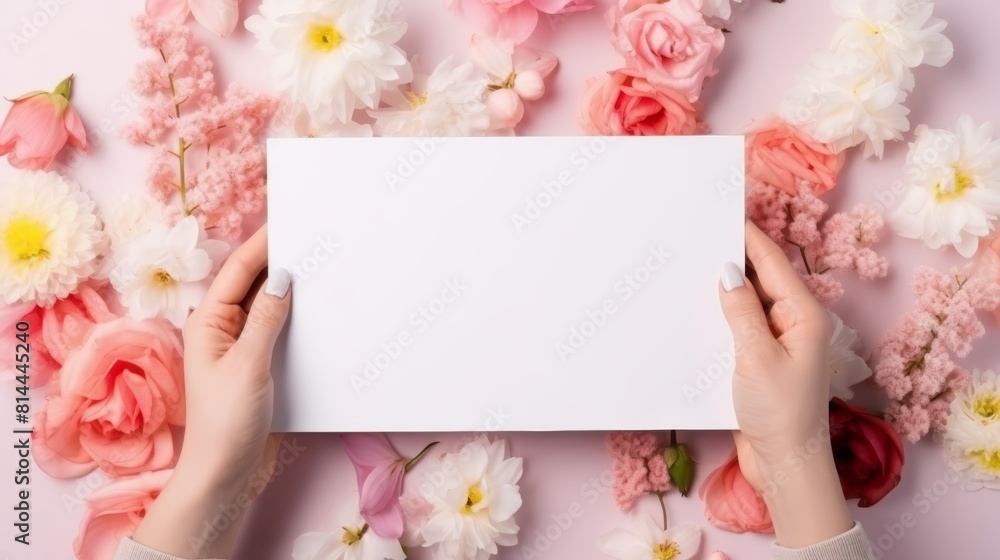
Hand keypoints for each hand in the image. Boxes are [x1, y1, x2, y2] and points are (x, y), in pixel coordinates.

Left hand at [133, 225, 291, 557]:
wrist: (226, 473)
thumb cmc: (228, 421)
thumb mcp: (248, 364)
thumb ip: (266, 319)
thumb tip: (282, 278)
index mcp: (208, 322)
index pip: (238, 271)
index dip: (263, 244)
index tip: (289, 221)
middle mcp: (223, 330)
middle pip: (253, 284)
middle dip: (280, 262)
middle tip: (313, 239)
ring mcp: (242, 349)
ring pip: (270, 307)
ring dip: (292, 290)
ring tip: (322, 267)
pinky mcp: (260, 367)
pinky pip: (280, 332)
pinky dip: (297, 318)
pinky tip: (320, 312)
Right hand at [718, 221, 851, 547]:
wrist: (785, 464)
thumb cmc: (779, 413)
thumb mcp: (756, 357)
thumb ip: (741, 311)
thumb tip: (728, 270)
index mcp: (803, 313)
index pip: (771, 261)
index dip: (745, 235)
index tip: (716, 211)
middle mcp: (792, 321)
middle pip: (758, 277)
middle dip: (728, 257)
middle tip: (691, 237)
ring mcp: (776, 340)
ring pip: (744, 302)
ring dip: (720, 289)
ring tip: (684, 268)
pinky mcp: (759, 359)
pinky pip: (738, 327)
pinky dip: (718, 316)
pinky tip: (692, 311)